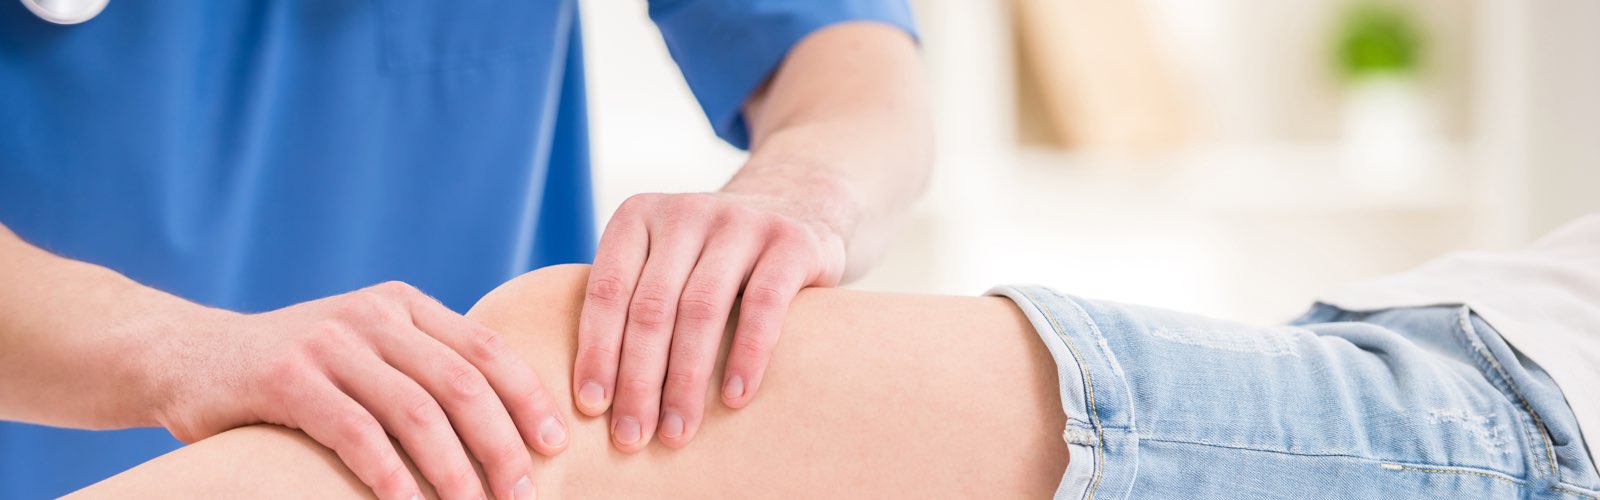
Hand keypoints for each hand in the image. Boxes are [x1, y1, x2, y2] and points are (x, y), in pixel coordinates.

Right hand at [152, 281, 563, 499]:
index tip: (556, 446)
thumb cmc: (295, 371)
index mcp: (404, 305)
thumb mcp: (365, 351)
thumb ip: (422, 368)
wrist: (188, 356)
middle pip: (463, 384)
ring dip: (455, 471)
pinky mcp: (286, 378)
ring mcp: (328, 343)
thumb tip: (505, 424)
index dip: (528, 399)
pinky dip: (390, 476)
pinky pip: (356, 433)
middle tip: (523, 494)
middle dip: (502, 445)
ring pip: (417, 412)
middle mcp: (373, 315)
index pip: (487, 350)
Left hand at [574, 190, 846, 450]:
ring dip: (685, 380)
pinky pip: (763, 306)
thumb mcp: (664, 262)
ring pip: (701, 310)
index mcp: (638, 216)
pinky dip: (747, 355)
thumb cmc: (711, 260)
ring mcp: (740, 222)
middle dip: (638, 380)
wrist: (796, 206)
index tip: (592, 408)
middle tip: (632, 437)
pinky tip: (734, 398)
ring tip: (677, 432)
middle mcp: (685, 213)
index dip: (596, 351)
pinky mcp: (791, 241)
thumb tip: (590, 398)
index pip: (607, 290)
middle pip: (651, 307)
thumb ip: (629, 304)